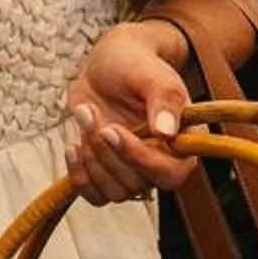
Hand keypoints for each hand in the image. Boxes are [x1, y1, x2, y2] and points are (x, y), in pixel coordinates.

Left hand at [64, 20, 195, 203]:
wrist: (109, 63)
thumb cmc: (136, 65)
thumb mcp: (153, 75)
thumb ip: (164, 99)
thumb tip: (167, 132)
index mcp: (184, 142)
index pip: (171, 173)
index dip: (139, 158)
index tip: (112, 130)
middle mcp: (162, 161)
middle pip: (135, 184)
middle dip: (105, 151)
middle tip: (91, 113)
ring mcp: (133, 169)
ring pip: (114, 192)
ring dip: (91, 159)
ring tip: (85, 117)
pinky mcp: (107, 171)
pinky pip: (95, 195)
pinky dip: (79, 177)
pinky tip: (73, 147)